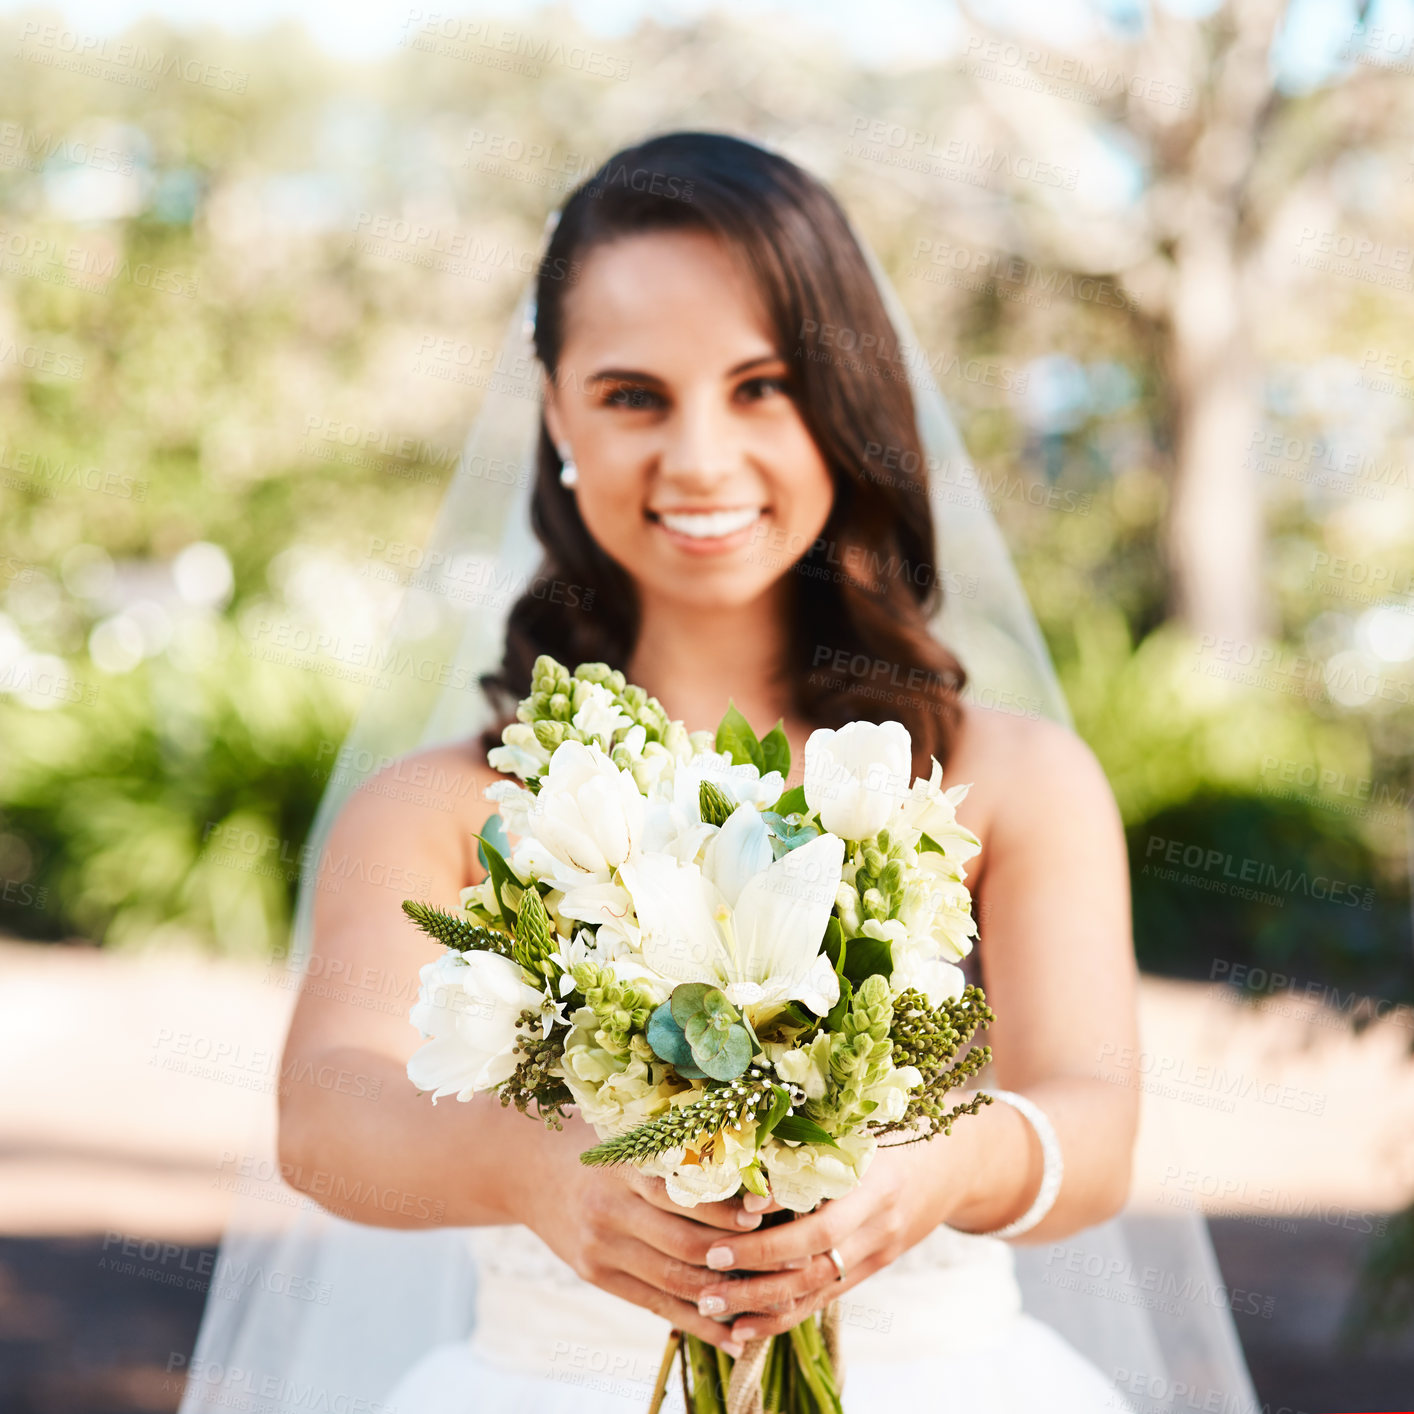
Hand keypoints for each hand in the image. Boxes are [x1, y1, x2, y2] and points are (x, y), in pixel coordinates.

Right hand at [508, 1115, 764, 1353]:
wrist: (522, 1166)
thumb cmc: (591, 1139)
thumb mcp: (627, 1132)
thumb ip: (675, 1145)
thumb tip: (746, 1157)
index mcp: (625, 1167)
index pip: (684, 1193)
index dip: (728, 1207)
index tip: (767, 1207)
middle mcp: (611, 1211)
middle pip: (686, 1245)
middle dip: (739, 1254)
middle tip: (784, 1256)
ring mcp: (601, 1249)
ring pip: (674, 1282)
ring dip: (726, 1295)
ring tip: (771, 1298)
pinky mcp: (597, 1276)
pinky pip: (655, 1306)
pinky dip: (697, 1322)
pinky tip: (732, 1334)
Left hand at [689, 1140, 955, 1344]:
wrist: (957, 1162)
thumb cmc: (898, 1127)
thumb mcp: (863, 1124)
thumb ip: (816, 1137)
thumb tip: (748, 1141)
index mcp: (874, 1182)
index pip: (825, 1218)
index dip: (780, 1222)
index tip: (736, 1216)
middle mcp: (878, 1224)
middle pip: (815, 1261)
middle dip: (758, 1266)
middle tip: (708, 1261)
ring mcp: (877, 1251)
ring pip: (816, 1289)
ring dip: (761, 1301)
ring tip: (712, 1302)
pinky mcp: (872, 1268)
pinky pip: (825, 1299)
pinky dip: (783, 1314)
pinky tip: (745, 1325)